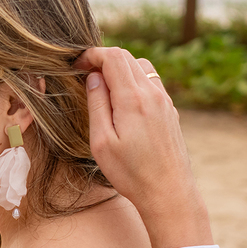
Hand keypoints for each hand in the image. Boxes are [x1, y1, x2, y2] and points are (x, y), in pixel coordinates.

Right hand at [76, 46, 212, 247]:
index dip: (91, 54)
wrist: (169, 192)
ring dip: (120, 67)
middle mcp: (152, 93)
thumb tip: (93, 77)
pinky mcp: (170, 111)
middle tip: (84, 72)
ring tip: (103, 85)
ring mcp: (165, 101)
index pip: (112, 57)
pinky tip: (123, 99)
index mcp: (133, 99)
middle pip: (127, 57)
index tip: (76, 64)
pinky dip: (134, 79)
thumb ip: (97, 105)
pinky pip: (151, 82)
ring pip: (141, 66)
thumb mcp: (102, 142)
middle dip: (104, 58)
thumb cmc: (131, 173)